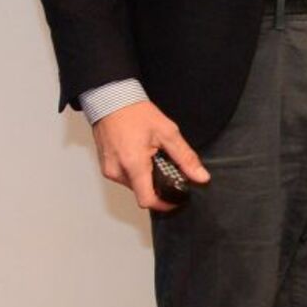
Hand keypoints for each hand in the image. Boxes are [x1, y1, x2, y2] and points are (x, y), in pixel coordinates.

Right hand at [91, 100, 208, 211]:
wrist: (111, 101)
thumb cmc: (136, 114)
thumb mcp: (168, 133)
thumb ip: (185, 158)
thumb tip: (200, 176)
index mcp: (133, 165)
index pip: (147, 200)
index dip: (164, 204)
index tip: (176, 200)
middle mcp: (117, 171)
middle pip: (142, 192)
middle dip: (158, 185)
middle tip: (168, 167)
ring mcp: (108, 170)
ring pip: (133, 185)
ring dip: (147, 178)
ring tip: (153, 157)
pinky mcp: (105, 166)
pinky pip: (124, 177)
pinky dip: (136, 172)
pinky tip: (143, 155)